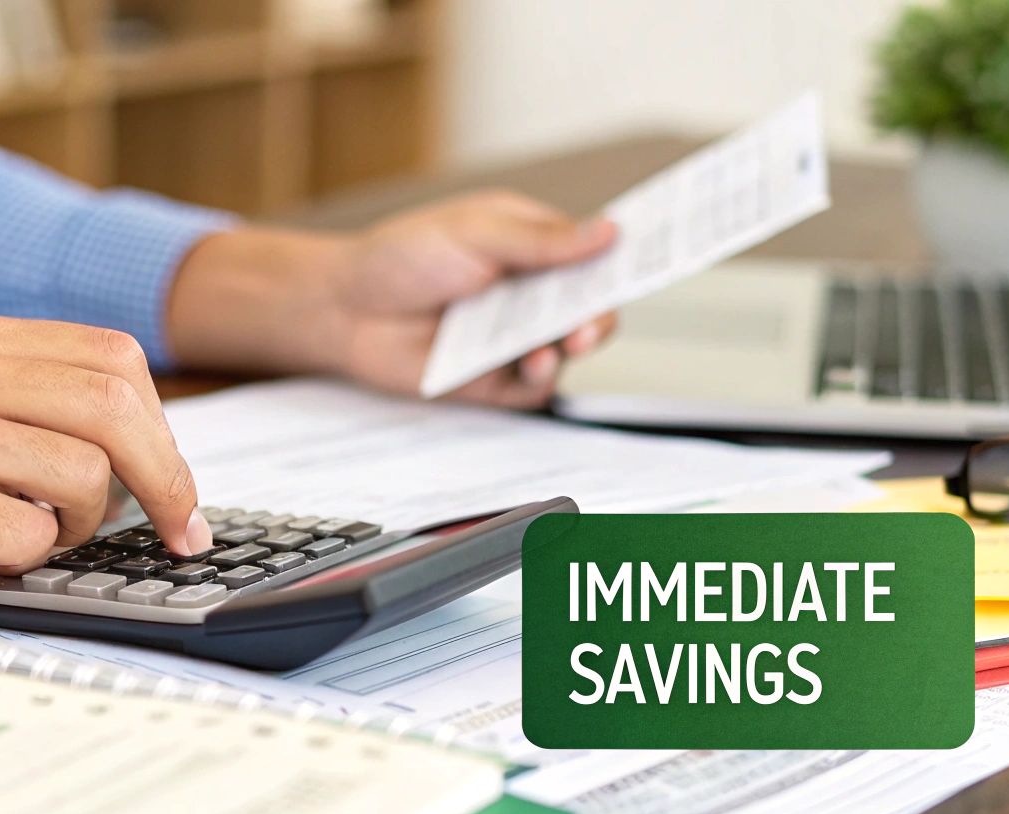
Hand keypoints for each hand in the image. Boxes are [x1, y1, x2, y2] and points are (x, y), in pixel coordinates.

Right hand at [0, 315, 211, 619]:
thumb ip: (23, 403)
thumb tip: (146, 450)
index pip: (113, 360)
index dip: (164, 430)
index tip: (176, 487)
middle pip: (117, 408)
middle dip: (167, 481)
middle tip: (178, 533)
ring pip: (82, 477)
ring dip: (81, 529)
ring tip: (32, 542)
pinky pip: (27, 534)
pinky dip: (25, 560)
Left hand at [165, 191, 619, 407]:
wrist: (345, 309)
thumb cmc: (400, 258)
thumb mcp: (474, 232)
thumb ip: (542, 240)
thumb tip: (608, 232)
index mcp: (535, 247)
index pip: (596, 253)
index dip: (630, 255)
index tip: (664, 255)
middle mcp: (532, 294)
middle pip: (594, 306)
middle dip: (602, 314)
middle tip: (593, 321)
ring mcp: (516, 337)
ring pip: (571, 348)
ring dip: (573, 346)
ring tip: (559, 343)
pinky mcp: (496, 379)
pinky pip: (536, 386)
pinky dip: (540, 377)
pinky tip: (532, 363)